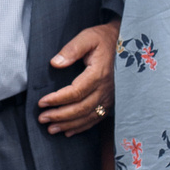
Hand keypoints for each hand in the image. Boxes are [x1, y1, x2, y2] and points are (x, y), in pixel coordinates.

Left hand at [37, 21, 115, 135]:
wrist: (127, 43)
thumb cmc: (104, 39)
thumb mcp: (88, 37)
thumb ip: (71, 49)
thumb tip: (55, 63)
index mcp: (98, 74)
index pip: (76, 92)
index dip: (58, 99)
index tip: (42, 102)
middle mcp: (106, 89)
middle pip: (81, 108)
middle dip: (60, 116)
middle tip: (42, 119)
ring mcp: (110, 97)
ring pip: (88, 116)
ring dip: (69, 124)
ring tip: (51, 129)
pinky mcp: (111, 101)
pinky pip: (96, 118)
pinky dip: (82, 127)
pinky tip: (68, 131)